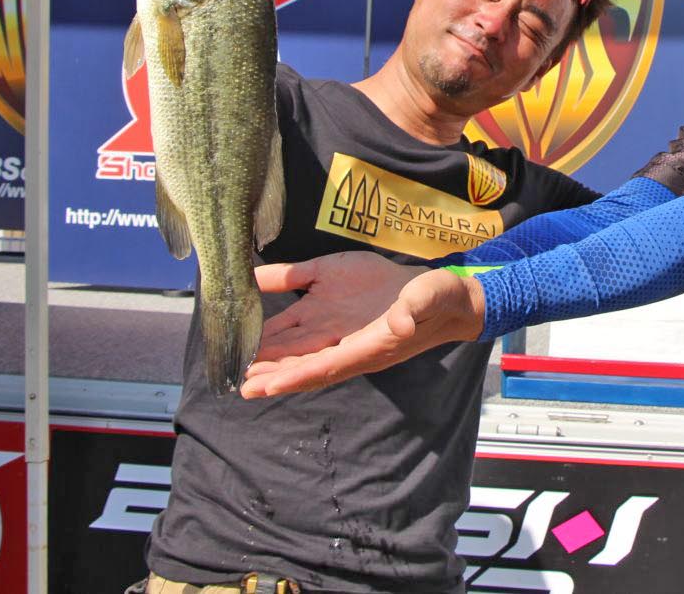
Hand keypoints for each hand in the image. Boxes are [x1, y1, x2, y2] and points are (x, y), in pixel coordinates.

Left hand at [240, 267, 485, 398]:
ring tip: (241, 372)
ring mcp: (340, 329)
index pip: (327, 365)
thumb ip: (410, 311)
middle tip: (242, 386)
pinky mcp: (335, 310)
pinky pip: (302, 325)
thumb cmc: (436, 299)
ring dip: (271, 361)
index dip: (297, 376)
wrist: (441, 295)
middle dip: (274, 377)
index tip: (268, 387)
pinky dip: (280, 335)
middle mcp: (349, 343)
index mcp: (369, 346)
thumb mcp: (427, 298)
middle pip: (305, 365)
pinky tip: (258, 336)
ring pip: (299, 349)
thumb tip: (400, 325)